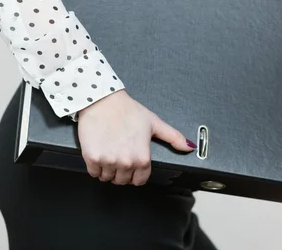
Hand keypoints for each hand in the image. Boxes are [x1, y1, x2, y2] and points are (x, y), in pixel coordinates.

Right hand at [77, 90, 195, 185]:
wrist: (102, 100)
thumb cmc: (128, 110)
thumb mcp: (154, 123)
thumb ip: (173, 137)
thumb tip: (189, 147)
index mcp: (142, 158)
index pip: (139, 180)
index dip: (136, 173)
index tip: (131, 162)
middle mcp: (126, 162)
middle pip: (123, 180)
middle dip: (121, 171)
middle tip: (119, 154)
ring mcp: (108, 161)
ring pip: (108, 178)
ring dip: (108, 170)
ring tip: (109, 152)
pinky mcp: (92, 158)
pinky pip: (94, 173)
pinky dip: (95, 167)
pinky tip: (99, 152)